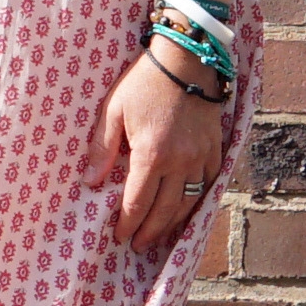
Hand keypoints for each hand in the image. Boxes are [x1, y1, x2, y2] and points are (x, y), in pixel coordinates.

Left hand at [103, 53, 229, 253]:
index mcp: (152, 155)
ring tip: (160, 236)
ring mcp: (201, 157)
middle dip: (149, 231)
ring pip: (189, 202)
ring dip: (173, 223)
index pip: (137, 202)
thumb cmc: (144, 83)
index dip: (127, 223)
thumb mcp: (114, 111)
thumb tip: (90, 183)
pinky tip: (187, 210)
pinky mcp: (216, 149)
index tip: (118, 236)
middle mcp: (180, 162)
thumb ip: (101, 149)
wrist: (186, 59)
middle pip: (165, 210)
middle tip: (137, 245)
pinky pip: (209, 184)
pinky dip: (198, 201)